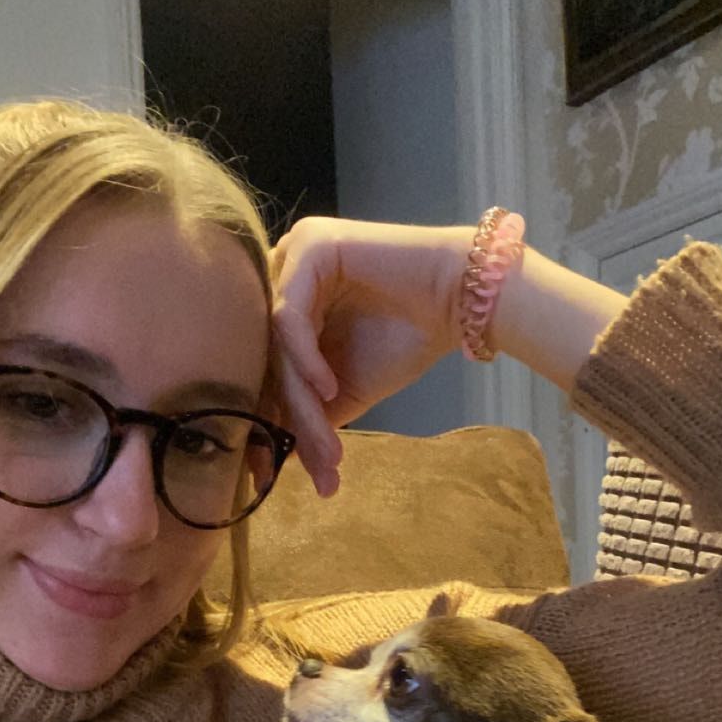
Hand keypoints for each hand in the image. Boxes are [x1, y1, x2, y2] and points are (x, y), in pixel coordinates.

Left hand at [270, 217, 471, 493]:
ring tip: (327, 447)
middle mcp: (278, 278)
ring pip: (278, 346)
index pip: (263, 369)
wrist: (459, 300)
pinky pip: (291, 316)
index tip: (270, 474)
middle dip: (290, 422)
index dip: (265, 423)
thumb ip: (306, 413)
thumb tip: (269, 458)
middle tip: (314, 469)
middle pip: (268, 361)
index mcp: (281, 307)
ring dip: (302, 403)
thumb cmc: (406, 338)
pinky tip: (329, 387)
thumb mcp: (345, 388)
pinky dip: (306, 359)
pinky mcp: (309, 247)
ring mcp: (289, 258)